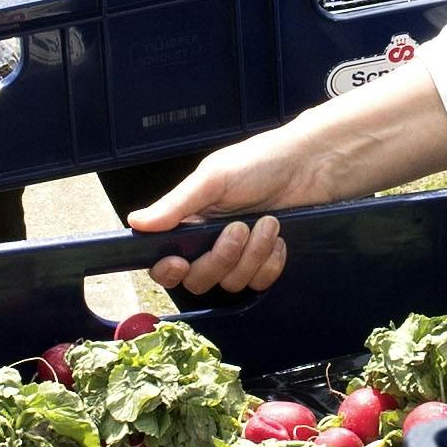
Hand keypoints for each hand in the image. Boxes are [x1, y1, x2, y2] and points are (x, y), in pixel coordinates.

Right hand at [125, 137, 307, 297]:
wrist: (310, 167)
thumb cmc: (259, 163)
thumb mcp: (213, 178)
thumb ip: (176, 205)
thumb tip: (135, 221)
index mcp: (190, 221)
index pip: (165, 261)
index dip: (168, 270)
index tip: (180, 262)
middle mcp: (209, 242)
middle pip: (199, 279)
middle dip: (221, 257)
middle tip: (240, 227)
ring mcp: (238, 256)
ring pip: (231, 282)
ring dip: (252, 255)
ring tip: (269, 223)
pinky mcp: (264, 263)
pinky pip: (258, 283)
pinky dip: (270, 264)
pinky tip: (279, 241)